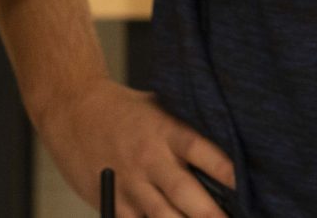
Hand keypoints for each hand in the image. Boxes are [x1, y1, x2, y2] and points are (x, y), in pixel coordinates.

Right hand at [56, 80, 233, 217]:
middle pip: (184, 192)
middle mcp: (149, 158)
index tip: (246, 185)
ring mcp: (129, 183)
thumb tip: (225, 153)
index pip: (200, 150)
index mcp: (165, 130)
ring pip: (162, 216)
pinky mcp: (111, 201)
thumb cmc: (122, 109)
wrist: (70, 108)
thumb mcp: (158, 109)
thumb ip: (184, 133)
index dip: (225, 169)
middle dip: (210, 213)